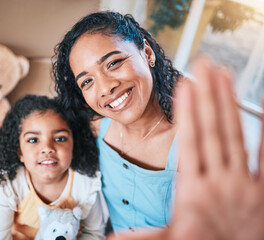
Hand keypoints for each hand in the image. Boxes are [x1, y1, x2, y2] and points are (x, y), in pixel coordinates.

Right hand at [107, 57, 263, 239]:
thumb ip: (140, 238)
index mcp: (194, 191)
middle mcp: (220, 182)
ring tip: (223, 74)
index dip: (188, 112)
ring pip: (236, 136)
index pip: (191, 143)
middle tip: (203, 65)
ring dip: (228, 102)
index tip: (185, 85)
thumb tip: (109, 239)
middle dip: (206, 95)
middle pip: (212, 131)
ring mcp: (245, 183)